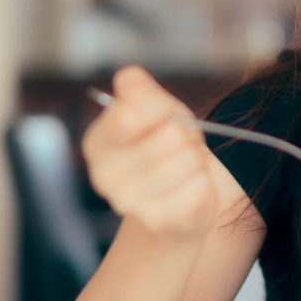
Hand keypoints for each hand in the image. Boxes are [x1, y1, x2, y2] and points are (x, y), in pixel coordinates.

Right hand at [82, 66, 218, 238]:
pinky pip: (199, 186)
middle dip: (184, 135)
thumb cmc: (164, 148)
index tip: (164, 111)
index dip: (160, 106)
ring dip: (196, 159)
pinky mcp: (158, 221)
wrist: (178, 199)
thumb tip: (130, 79)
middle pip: (170, 135)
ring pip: (187, 160)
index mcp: (98, 142)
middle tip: (179, 145)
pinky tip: (188, 188)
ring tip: (185, 166)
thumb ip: (139, 90)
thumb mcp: (154, 109)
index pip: (130, 113)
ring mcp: (129, 203)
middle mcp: (104, 176)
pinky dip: (203, 182)